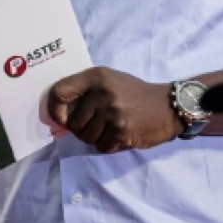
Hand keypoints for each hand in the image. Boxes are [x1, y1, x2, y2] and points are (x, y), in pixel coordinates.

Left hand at [46, 67, 180, 152]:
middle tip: (100, 124)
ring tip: (112, 127)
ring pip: (86, 137)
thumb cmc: (135, 94)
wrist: (168, 106)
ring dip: (97, 138)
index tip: (60, 119)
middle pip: (72, 122)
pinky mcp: (121, 130)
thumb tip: (58, 116)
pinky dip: (109, 145)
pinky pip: (101, 146)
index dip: (54, 109)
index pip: (59, 92)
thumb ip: (85, 93)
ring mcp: (112, 111)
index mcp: (96, 76)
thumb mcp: (110, 82)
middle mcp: (101, 92)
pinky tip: (121, 135)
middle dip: (82, 129)